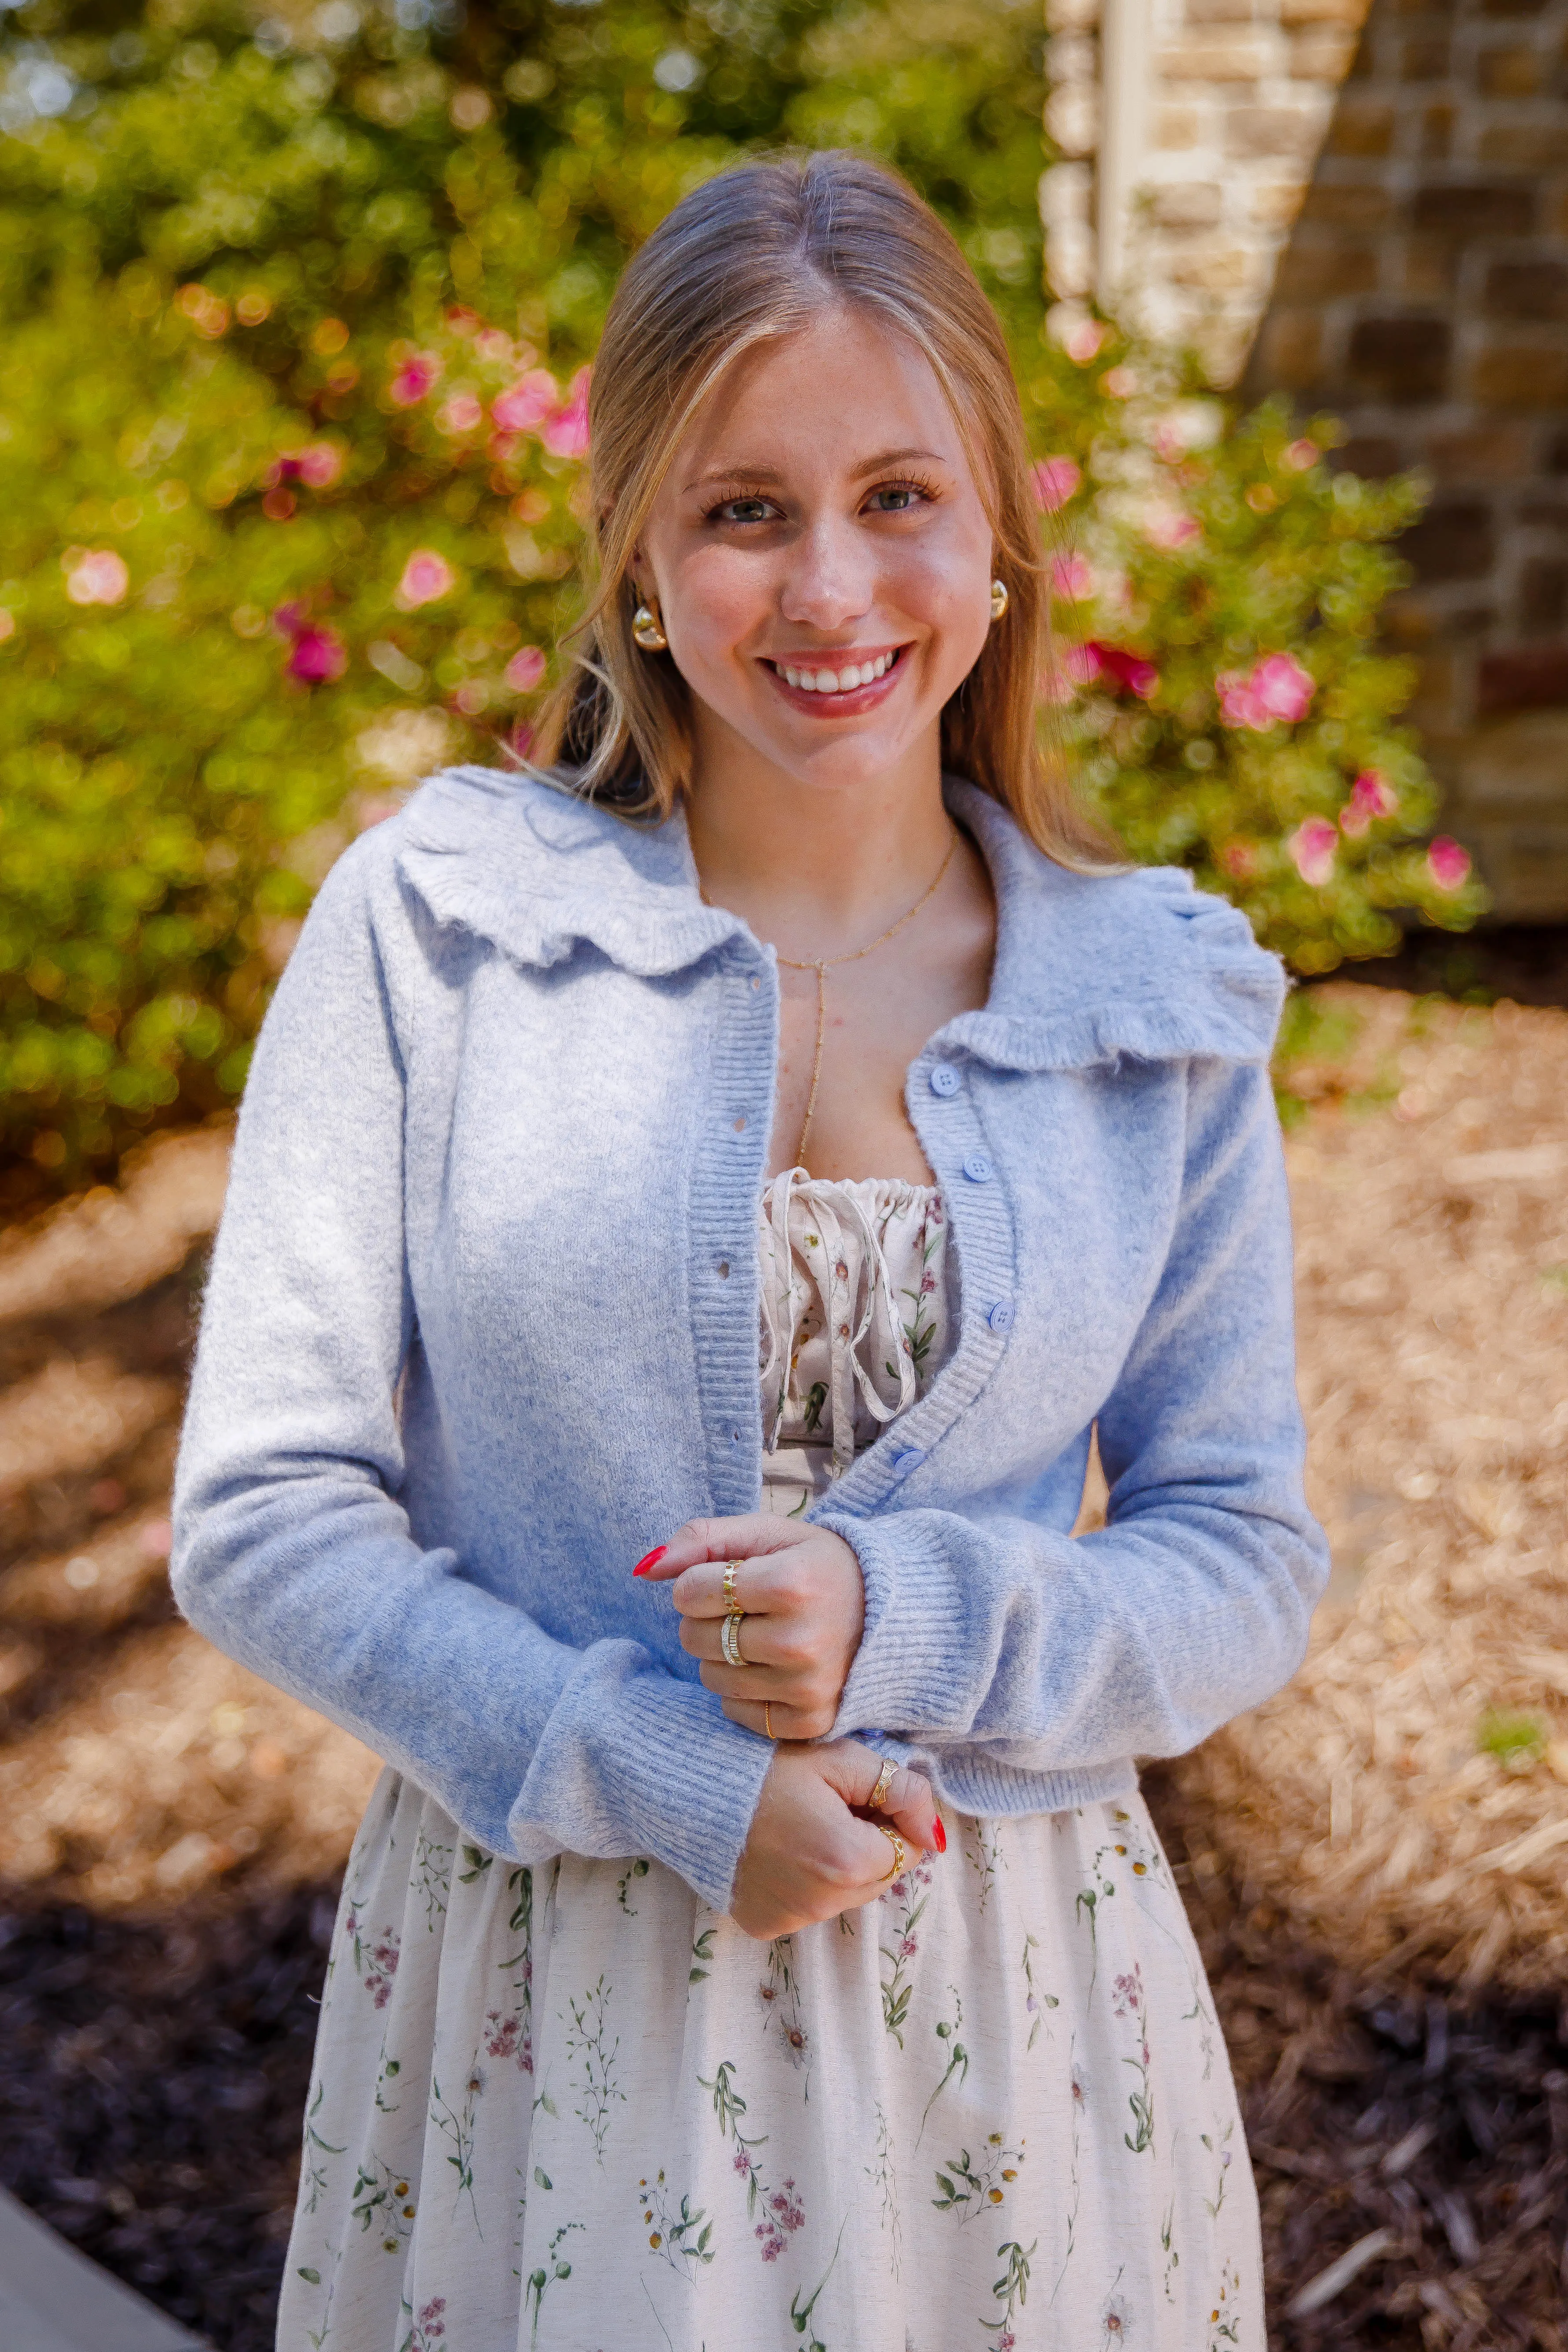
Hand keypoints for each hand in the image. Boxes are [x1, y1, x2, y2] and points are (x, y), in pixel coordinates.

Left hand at [639, 1513, 864, 1740]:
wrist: (891, 1614)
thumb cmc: (819, 1567)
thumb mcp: (769, 1534)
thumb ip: (704, 1539)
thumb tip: (644, 1568)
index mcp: (791, 1584)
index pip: (690, 1591)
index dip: (697, 1582)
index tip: (726, 1579)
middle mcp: (800, 1642)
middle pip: (695, 1638)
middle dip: (706, 1619)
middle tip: (744, 1608)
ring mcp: (806, 1688)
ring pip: (711, 1677)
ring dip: (722, 1655)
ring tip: (761, 1635)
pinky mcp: (809, 1721)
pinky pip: (736, 1710)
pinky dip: (743, 1689)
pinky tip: (773, 1666)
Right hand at [730, 1739, 943, 1937]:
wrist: (690, 1788)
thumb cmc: (766, 1765)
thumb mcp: (840, 1758)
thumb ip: (901, 1789)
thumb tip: (934, 1831)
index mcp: (849, 1860)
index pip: (907, 1850)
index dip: (886, 1817)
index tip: (852, 1795)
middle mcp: (824, 1903)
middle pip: (878, 1876)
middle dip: (866, 1844)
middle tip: (825, 1806)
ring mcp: (792, 1919)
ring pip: (845, 1894)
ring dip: (836, 1865)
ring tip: (798, 1825)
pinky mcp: (765, 1925)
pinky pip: (807, 1907)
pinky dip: (803, 1883)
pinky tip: (777, 1850)